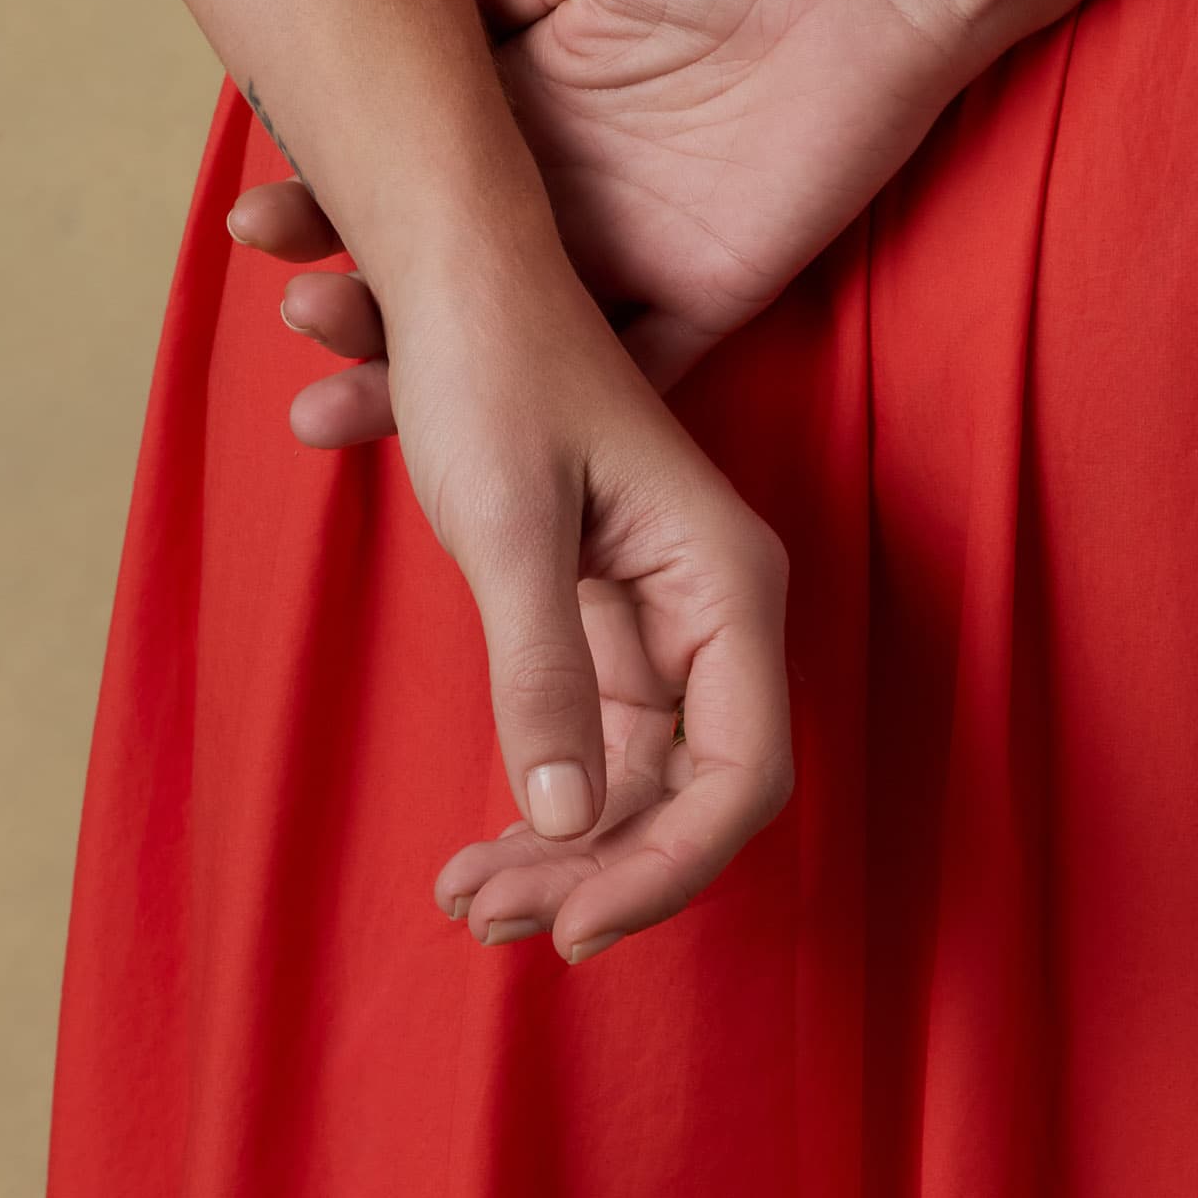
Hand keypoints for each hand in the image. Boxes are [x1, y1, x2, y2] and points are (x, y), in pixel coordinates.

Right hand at [229, 0, 986, 405]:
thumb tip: (375, 16)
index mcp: (527, 109)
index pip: (413, 175)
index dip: (335, 200)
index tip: (260, 220)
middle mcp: (568, 193)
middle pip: (446, 272)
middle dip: (358, 302)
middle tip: (288, 315)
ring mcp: (634, 253)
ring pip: (515, 343)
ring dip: (427, 378)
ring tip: (334, 399)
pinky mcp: (708, 294)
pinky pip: (630, 374)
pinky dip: (559, 415)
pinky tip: (472, 439)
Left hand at [374, 221, 793, 959]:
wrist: (456, 268)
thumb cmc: (492, 369)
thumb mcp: (505, 525)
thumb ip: (542, 677)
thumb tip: (570, 824)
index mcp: (726, 576)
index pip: (741, 773)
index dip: (667, 868)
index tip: (571, 928)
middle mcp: (713, 608)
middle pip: (692, 795)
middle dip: (600, 874)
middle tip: (486, 917)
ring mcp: (661, 620)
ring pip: (640, 784)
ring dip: (567, 857)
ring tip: (466, 899)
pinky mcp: (604, 623)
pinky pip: (597, 749)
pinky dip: (544, 807)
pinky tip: (478, 849)